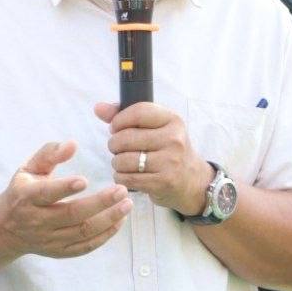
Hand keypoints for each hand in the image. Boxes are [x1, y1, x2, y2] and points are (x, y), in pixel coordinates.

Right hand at [0, 140, 132, 258]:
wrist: (6, 229)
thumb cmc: (22, 192)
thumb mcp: (28, 168)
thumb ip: (49, 154)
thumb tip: (72, 144)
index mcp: (27, 197)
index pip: (46, 193)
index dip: (64, 188)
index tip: (85, 180)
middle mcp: (37, 220)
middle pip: (71, 214)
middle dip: (99, 203)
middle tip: (122, 190)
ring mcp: (49, 239)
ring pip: (82, 232)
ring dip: (108, 219)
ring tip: (127, 204)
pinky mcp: (59, 251)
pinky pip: (84, 247)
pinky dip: (104, 236)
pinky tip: (119, 221)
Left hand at [95, 102, 212, 214]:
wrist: (192, 181)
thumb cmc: (167, 149)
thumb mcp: (155, 128)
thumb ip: (126, 115)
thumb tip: (98, 108)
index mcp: (172, 120)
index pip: (138, 112)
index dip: (119, 120)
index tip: (115, 128)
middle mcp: (174, 139)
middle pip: (126, 137)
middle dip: (114, 144)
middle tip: (117, 148)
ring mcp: (170, 162)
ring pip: (124, 160)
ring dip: (116, 163)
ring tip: (123, 163)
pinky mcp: (163, 182)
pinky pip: (127, 178)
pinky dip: (121, 177)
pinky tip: (127, 175)